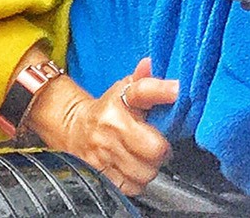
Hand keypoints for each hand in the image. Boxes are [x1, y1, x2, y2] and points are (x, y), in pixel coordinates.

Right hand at [26, 57, 176, 195]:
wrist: (70, 127)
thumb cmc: (106, 111)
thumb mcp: (123, 91)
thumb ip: (143, 82)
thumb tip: (151, 63)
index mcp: (118, 104)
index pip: (142, 93)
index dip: (163, 91)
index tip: (178, 89)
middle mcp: (110, 127)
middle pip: (155, 150)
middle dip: (159, 151)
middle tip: (152, 145)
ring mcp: (103, 153)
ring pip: (145, 173)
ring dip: (147, 169)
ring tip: (139, 157)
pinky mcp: (99, 173)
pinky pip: (131, 187)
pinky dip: (134, 182)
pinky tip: (129, 169)